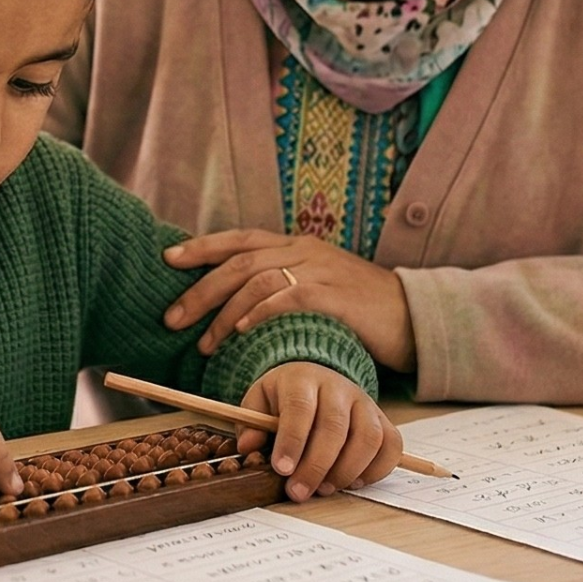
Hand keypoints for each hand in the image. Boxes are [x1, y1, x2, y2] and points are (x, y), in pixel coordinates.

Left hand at [163, 229, 414, 370]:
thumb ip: (281, 292)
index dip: (202, 247)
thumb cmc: (360, 312)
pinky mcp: (335, 294)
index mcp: (297, 246)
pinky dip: (259, 313)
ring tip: (202, 342)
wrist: (414, 317)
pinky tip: (239, 332)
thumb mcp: (317, 291)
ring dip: (223, 311)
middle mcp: (305, 251)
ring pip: (258, 280)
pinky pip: (288, 297)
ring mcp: (321, 270)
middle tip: (171, 317)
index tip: (168, 259)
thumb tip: (233, 312)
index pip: (241, 239)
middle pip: (240, 261)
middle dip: (200, 289)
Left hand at [237, 362, 401, 500]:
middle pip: (335, 426)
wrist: (316, 380)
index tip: (281, 469)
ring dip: (346, 470)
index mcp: (303, 379)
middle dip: (315, 465)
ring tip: (324, 489)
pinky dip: (376, 470)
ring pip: (368, 437)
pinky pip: (391, 446)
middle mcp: (339, 387)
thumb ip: (251, 423)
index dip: (292, 440)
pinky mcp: (384, 421)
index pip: (300, 407)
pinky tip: (352, 482)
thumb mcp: (259, 402)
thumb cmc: (284, 398)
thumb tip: (248, 447)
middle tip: (298, 492)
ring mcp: (365, 403)